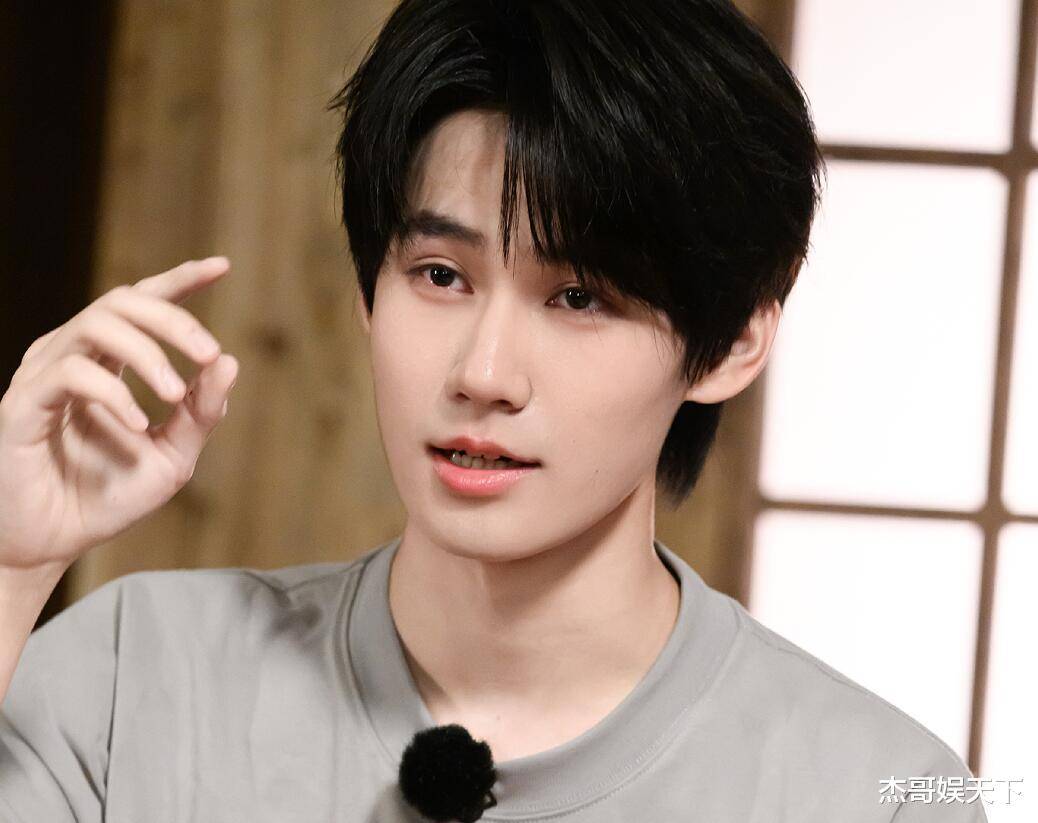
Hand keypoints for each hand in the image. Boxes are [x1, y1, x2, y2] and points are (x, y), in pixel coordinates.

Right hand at [0, 257, 238, 572]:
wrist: (52, 546)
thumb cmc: (106, 498)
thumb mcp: (171, 458)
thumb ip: (200, 414)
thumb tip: (230, 362)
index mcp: (108, 362)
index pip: (142, 303)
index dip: (180, 280)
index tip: (222, 267)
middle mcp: (73, 358)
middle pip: (122, 300)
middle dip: (173, 319)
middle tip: (208, 353)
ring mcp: (43, 377)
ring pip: (95, 324)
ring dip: (147, 352)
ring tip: (174, 391)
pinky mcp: (23, 405)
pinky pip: (71, 374)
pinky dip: (114, 392)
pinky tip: (139, 423)